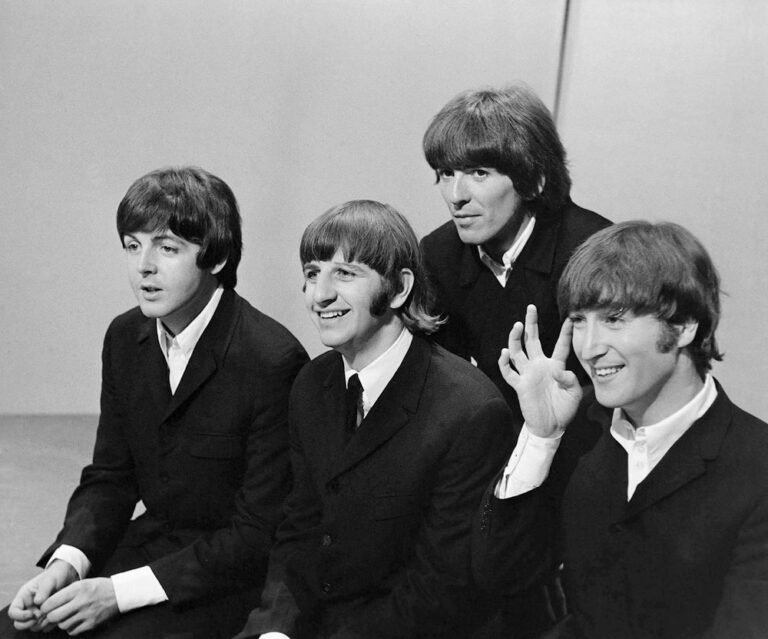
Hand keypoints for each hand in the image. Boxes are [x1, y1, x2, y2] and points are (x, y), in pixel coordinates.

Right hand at [8, 560, 77, 631]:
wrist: (66, 578)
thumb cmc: (55, 576)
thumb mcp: (50, 579)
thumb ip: (43, 590)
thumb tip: (37, 602)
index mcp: (23, 598)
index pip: (13, 612)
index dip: (20, 616)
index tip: (31, 614)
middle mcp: (27, 607)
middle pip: (19, 624)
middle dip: (29, 623)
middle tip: (41, 616)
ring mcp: (36, 613)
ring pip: (32, 627)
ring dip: (40, 624)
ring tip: (51, 614)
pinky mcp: (45, 617)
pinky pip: (43, 627)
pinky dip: (49, 624)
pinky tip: (56, 616)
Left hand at [38, 578, 118, 635]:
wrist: (119, 593)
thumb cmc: (98, 587)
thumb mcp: (82, 583)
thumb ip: (66, 593)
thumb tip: (47, 605)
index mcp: (78, 589)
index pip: (52, 602)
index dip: (44, 607)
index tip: (44, 609)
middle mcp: (82, 601)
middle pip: (54, 616)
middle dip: (50, 617)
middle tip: (53, 615)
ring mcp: (87, 614)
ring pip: (62, 625)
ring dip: (61, 622)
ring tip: (67, 617)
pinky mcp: (92, 623)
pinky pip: (72, 631)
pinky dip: (71, 628)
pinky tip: (75, 621)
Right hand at [498, 305, 581, 437]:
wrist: (551, 426)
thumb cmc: (564, 409)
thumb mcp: (574, 393)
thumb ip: (570, 379)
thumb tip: (557, 369)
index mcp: (555, 366)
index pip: (560, 346)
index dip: (565, 333)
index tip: (569, 319)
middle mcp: (539, 366)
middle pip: (533, 340)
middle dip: (531, 324)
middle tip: (531, 308)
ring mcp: (528, 374)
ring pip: (518, 351)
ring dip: (516, 338)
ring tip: (518, 325)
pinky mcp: (519, 385)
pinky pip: (508, 371)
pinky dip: (504, 362)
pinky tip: (505, 352)